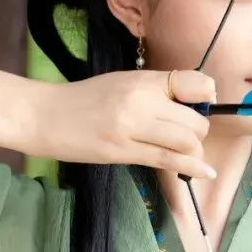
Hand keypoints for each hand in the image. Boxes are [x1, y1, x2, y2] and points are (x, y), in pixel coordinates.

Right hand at [32, 69, 217, 179]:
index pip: (194, 83)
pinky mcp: (122, 152)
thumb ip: (157, 91)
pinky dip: (191, 167)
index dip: (206, 97)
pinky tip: (204, 171)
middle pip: (194, 120)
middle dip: (200, 131)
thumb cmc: (86, 99)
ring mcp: (131, 128)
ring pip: (185, 142)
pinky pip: (167, 160)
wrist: (45, 116)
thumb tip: (197, 102)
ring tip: (184, 152)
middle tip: (187, 135)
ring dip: (193, 150)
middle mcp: (140, 101)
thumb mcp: (124, 82)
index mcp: (142, 80)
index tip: (201, 106)